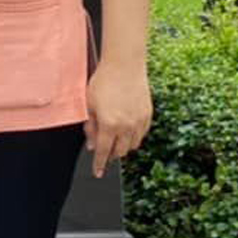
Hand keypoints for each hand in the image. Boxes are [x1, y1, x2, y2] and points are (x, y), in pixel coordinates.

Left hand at [84, 56, 152, 178]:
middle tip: (103, 151)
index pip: (103, 152)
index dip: (99, 164)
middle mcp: (126, 126)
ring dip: (123, 146)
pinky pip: (142, 134)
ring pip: (132, 145)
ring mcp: (139, 121)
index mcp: (109, 124)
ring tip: (115, 140)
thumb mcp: (89, 104)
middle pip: (119, 151)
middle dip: (110, 154)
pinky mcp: (148, 115)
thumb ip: (90, 127)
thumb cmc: (103, 81)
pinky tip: (127, 131)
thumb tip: (91, 145)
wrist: (124, 65)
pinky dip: (134, 137)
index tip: (97, 172)